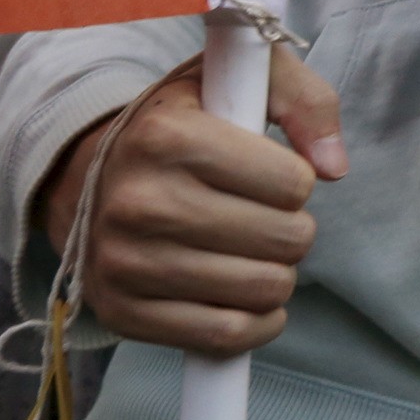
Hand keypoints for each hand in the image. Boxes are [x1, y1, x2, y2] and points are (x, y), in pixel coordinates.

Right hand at [36, 47, 346, 355]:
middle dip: (292, 229)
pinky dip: (256, 323)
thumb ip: (306, 101)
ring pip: (263, 290)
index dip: (295, 180)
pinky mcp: (121, 312)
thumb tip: (333, 167)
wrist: (87, 174)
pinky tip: (247, 298)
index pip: (293, 183)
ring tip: (252, 251)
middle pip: (286, 239)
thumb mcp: (243, 83)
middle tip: (264, 217)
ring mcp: (124, 262)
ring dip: (277, 275)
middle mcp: (138, 201)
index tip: (267, 173)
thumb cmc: (183, 125)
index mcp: (167, 136)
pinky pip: (225, 336)